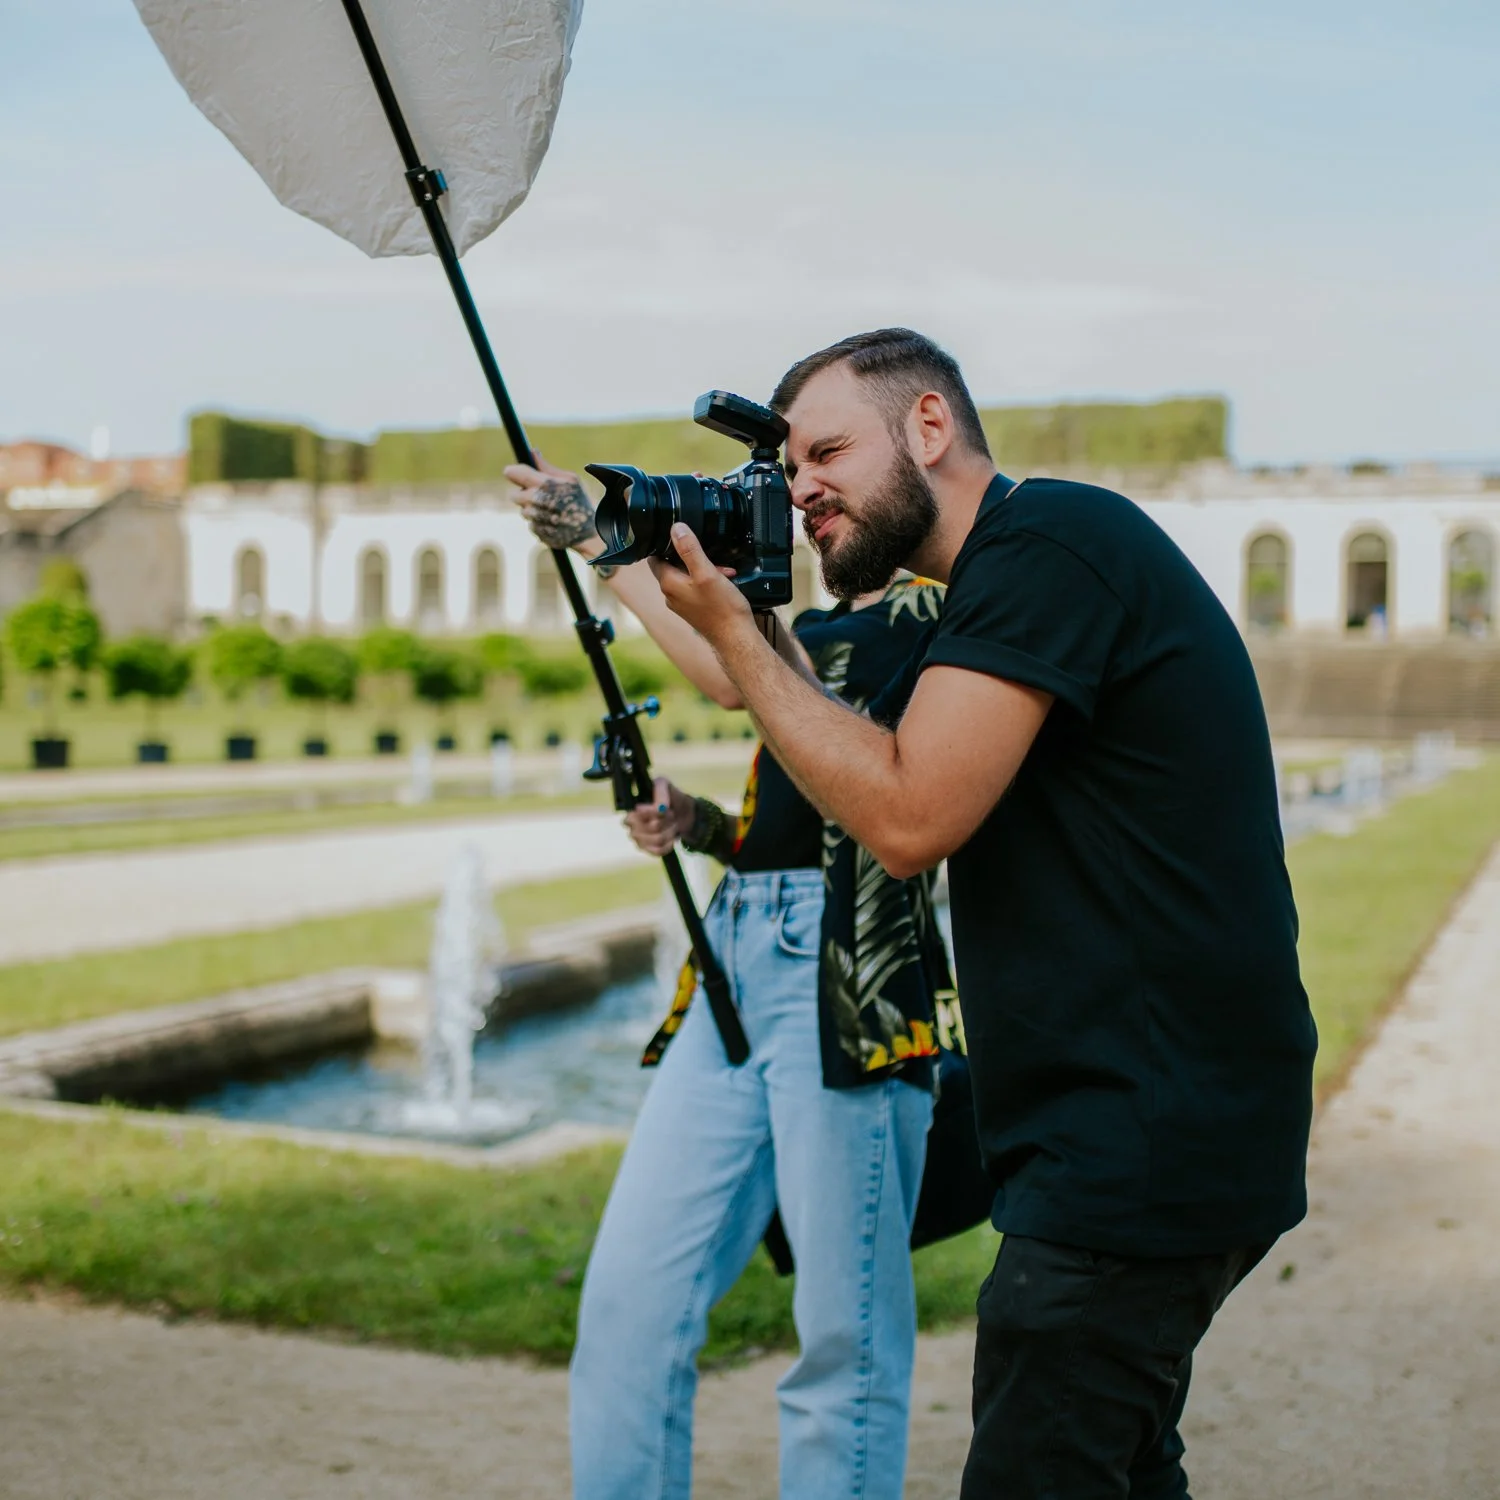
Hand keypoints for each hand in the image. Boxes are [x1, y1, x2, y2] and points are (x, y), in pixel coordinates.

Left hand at [504, 454, 600, 552]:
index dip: (513, 472)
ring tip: (550, 510)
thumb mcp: (570, 480)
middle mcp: (536, 501)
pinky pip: (531, 524)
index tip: (513, 473)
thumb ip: (547, 467)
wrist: (589, 533)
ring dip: (532, 509)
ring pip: (523, 510)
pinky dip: (539, 523)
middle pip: (514, 495)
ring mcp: (535, 518)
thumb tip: (533, 452)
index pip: (514, 473)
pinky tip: (553, 522)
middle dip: (524, 494)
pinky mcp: (536, 532)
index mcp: (544, 484)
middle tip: (538, 495)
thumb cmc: (580, 501)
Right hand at [624, 776, 695, 855]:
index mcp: (632, 809)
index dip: (655, 813)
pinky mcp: (647, 849)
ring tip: (673, 824)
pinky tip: (672, 838)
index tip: (666, 808)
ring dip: (670, 831)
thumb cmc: (671, 797)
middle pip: (652, 828)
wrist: (684, 813)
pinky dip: (669, 844)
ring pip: (656, 840)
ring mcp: (638, 838)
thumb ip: (660, 795)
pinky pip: (657, 851)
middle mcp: (631, 825)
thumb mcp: (665, 786)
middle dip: (667, 820)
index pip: (637, 816)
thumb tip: (656, 809)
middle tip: (671, 815)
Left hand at [651, 524, 753, 644]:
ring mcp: (681, 604)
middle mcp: (670, 595)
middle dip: (692, 557)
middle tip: (712, 557)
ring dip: (703, 569)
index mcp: (668, 583)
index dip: (669, 545)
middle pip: (673, 565)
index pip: (655, 557)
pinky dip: (707, 581)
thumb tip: (676, 529)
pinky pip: (695, 588)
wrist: (736, 637)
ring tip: (723, 571)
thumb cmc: (723, 609)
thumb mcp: (707, 572)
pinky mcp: (693, 609)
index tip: (686, 539)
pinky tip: (723, 582)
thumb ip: (690, 549)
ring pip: (686, 576)